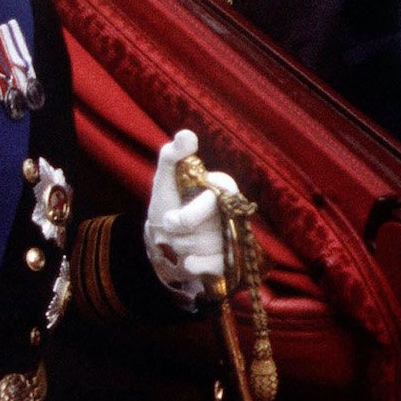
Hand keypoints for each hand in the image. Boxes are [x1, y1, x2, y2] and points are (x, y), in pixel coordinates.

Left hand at [145, 129, 232, 302]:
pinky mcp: (232, 259)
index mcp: (223, 188)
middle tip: (170, 228)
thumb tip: (187, 134)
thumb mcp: (165, 179)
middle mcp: (234, 211)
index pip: (214, 203)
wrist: (164, 235)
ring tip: (178, 239)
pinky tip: (187, 261)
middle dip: (181, 233)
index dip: (190, 215)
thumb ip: (173, 156)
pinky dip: (197, 265)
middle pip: (210, 231)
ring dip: (183, 247)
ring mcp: (235, 236)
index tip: (171, 219)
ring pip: (209, 248)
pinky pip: (218, 266)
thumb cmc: (168, 201)